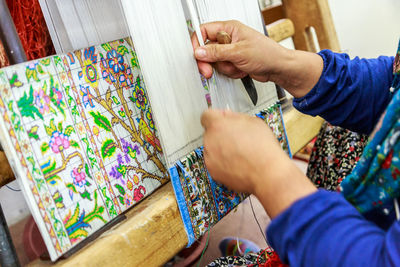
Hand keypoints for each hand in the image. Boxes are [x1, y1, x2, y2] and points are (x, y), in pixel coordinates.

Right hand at [192, 20, 323, 97]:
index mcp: (229, 28)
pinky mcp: (233, 61)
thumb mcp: (238, 52)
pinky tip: (241, 69)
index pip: (204, 31)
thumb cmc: (267, 54)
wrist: (278, 68)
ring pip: (215, 61)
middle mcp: (228, 38)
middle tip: (208, 70)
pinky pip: (223, 68)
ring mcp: (231, 50)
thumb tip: (199, 52)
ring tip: (237, 65)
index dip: (197, 43)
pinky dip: (231, 72)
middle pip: (207, 49)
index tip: (196, 55)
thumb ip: (216, 52)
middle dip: (210, 62)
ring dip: (225, 68)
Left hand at [201, 109, 316, 217]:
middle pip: (210, 133)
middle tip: (237, 138)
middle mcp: (210, 141)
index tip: (223, 120)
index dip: (216, 117)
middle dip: (221, 134)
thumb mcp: (253, 122)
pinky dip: (223, 163)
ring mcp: (210, 158)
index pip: (206, 115)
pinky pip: (215, 163)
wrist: (267, 174)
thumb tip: (227, 115)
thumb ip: (235, 116)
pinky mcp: (213, 172)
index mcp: (217, 126)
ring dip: (221, 149)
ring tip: (240, 153)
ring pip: (212, 149)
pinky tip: (238, 163)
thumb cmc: (263, 148)